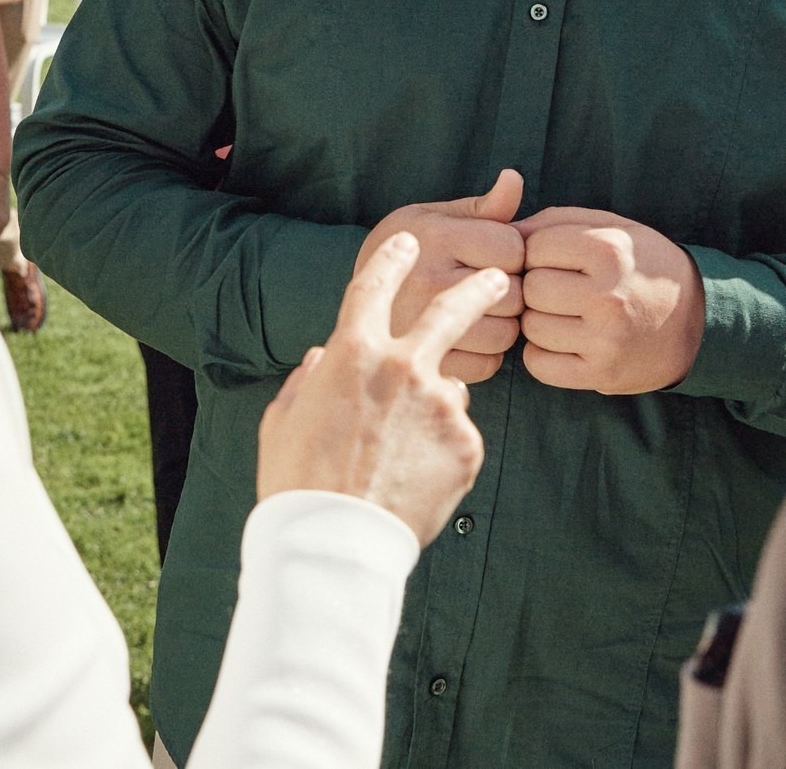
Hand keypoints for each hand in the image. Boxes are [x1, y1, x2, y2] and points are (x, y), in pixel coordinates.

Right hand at [259, 233, 500, 543]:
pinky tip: (413, 482)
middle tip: (501, 278)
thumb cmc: (298, 484)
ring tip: (404, 454)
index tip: (406, 241)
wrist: (335, 544)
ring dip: (436, 408)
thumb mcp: (284, 422)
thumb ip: (308, 382)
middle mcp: (404, 366)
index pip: (374, 286)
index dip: (390, 258)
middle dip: (480, 287)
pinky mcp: (466, 445)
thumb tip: (322, 359)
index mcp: (353, 352)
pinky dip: (440, 452)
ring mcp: (441, 405)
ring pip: (452, 389)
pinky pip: (457, 437)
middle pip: (452, 310)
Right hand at [355, 170, 524, 382]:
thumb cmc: (407, 251)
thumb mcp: (433, 216)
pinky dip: (487, 355)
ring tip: (482, 312)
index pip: (512, 248)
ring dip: (503, 325)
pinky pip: (487, 364)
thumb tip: (514, 178)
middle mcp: (428, 281)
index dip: (514, 251)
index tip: (496, 255)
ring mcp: (423, 327)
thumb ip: (480, 206)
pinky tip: (470, 339)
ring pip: (505, 333)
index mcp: (436, 238)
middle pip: (513, 293)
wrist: (345, 303)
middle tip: (491, 286)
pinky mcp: (424, 363)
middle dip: (512, 290)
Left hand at [516, 208, 705, 394]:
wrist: (695, 321)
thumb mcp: (611, 228)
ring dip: (539, 320)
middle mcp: (608, 296)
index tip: (555, 259)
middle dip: (536, 287)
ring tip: (565, 313)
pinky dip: (542, 353)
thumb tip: (502, 230)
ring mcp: (605, 339)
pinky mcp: (601, 373)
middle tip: (559, 289)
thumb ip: (555, 222)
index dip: (536, 252)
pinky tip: (564, 340)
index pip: (533, 248)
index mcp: (610, 251)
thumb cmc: (642, 266)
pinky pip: (538, 364)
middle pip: (530, 290)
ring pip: (531, 328)